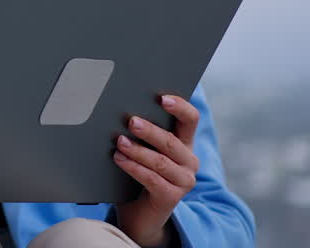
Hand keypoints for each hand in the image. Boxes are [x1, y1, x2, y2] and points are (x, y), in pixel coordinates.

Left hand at [114, 94, 199, 246]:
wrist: (139, 213)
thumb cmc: (137, 173)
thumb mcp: (143, 149)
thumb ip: (140, 131)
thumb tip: (121, 109)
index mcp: (184, 143)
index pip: (190, 119)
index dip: (180, 107)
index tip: (162, 97)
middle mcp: (189, 161)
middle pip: (172, 141)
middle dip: (150, 130)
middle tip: (131, 121)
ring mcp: (183, 181)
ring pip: (161, 161)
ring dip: (138, 150)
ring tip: (119, 141)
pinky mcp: (171, 197)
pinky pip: (152, 179)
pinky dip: (133, 167)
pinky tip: (119, 159)